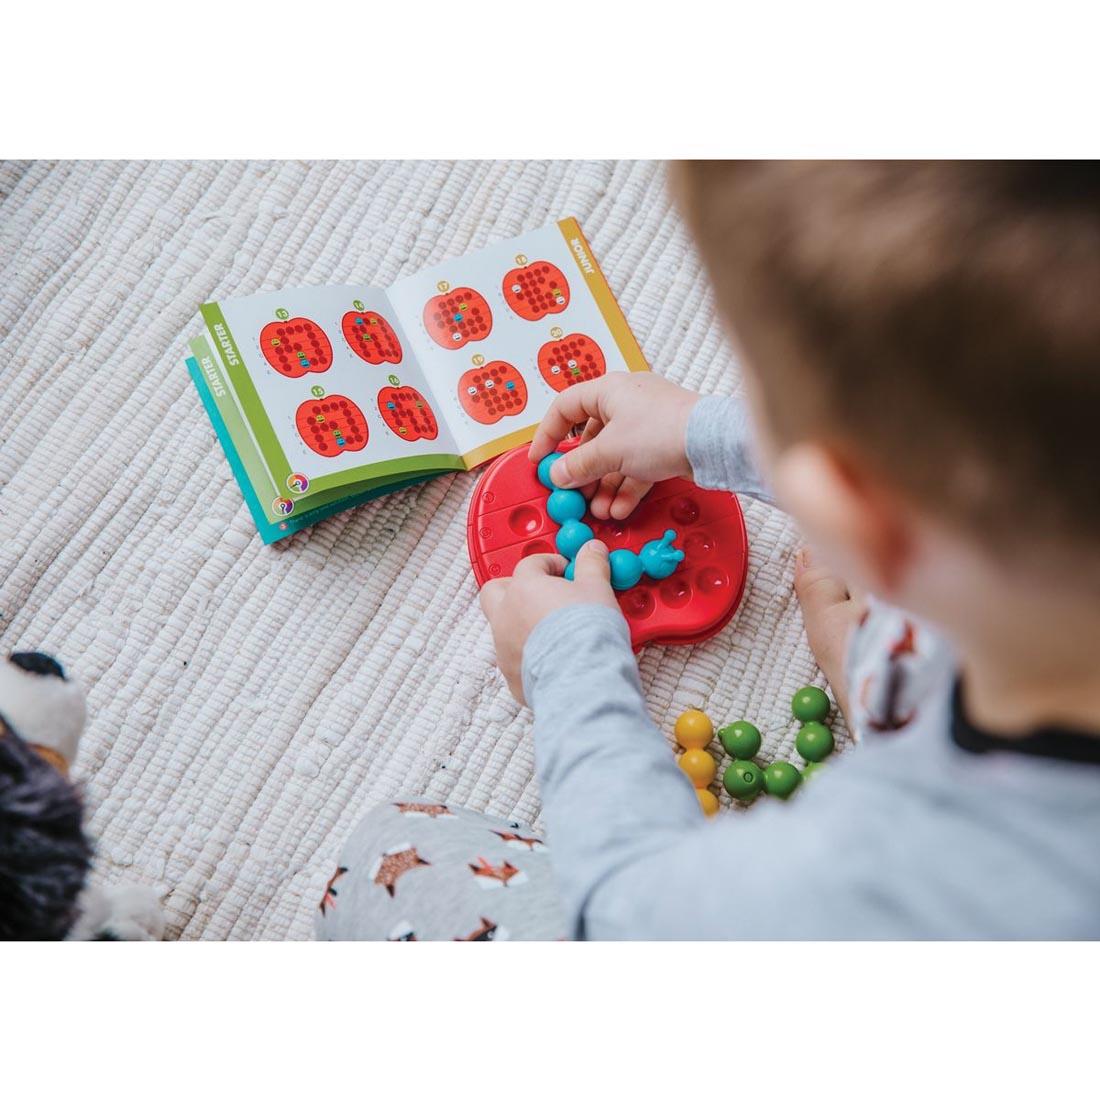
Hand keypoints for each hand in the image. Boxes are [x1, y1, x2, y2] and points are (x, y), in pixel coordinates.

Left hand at [478, 540, 619, 703]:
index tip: (567, 571)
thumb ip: (591, 565)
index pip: (530, 564)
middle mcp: (506, 616)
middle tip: (541, 592)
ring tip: (552, 629)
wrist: (582, 679)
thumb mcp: (597, 589)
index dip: (550, 564)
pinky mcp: (511, 675)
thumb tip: (593, 551)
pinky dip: (529, 654)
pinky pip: (515, 658)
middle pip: (495, 591)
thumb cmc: (586, 632)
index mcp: (524, 588)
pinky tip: (552, 658)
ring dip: (521, 623)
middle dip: (515, 588)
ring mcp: (504, 647)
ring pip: (502, 627)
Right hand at [528, 373, 700, 519]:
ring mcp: (647, 424)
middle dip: (582, 471)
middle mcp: (627, 402)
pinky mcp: (664, 444)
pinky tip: (619, 509)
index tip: (540, 460)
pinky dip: (626, 487)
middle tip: (574, 493)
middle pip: (592, 438)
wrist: (711, 442)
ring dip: (604, 485)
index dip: (548, 435)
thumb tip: (558, 474)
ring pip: (615, 456)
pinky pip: (637, 466)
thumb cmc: (663, 430)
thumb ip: (578, 464)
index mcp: (608, 390)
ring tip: (598, 510)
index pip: (565, 407)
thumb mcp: (609, 451)